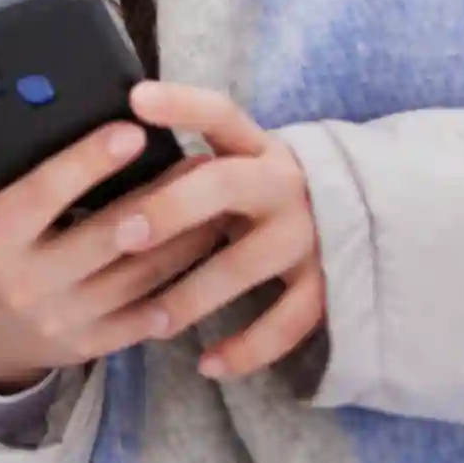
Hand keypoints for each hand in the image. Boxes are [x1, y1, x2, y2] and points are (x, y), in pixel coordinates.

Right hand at [0, 123, 223, 391]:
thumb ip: (25, 172)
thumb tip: (80, 118)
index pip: (43, 193)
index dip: (88, 162)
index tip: (132, 131)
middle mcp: (25, 281)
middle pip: (106, 237)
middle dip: (160, 198)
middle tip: (202, 165)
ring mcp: (59, 319)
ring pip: (138, 278)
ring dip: (185, 242)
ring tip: (218, 207)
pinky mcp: (86, 347)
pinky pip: (143, 319)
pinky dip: (179, 290)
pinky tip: (205, 262)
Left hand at [122, 81, 324, 378]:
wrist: (363, 218)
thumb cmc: (257, 192)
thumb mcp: (235, 162)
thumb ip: (187, 161)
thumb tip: (100, 155)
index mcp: (254, 145)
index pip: (218, 113)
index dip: (180, 104)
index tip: (135, 97)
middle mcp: (283, 182)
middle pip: (225, 186)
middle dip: (171, 209)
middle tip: (123, 232)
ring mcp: (308, 235)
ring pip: (246, 264)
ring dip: (196, 294)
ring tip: (153, 319)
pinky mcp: (326, 285)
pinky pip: (286, 324)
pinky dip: (247, 348)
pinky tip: (208, 365)